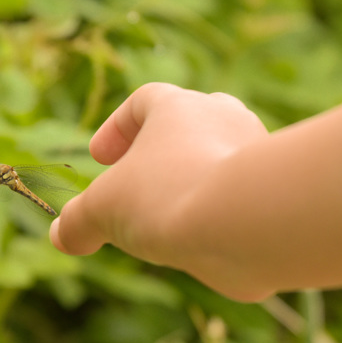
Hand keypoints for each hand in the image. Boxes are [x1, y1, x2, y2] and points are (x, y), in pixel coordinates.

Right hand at [50, 83, 267, 266]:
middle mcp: (225, 118)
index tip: (100, 159)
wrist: (248, 222)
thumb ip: (79, 220)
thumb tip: (63, 235)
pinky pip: (243, 194)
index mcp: (179, 106)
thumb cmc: (168, 196)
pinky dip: (220, 212)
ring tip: (169, 222)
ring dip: (193, 185)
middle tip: (139, 185)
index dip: (118, 129)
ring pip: (221, 160)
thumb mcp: (104, 211)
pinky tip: (204, 242)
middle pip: (191, 123)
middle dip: (162, 154)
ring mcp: (258, 152)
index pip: (144, 101)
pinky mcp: (278, 190)